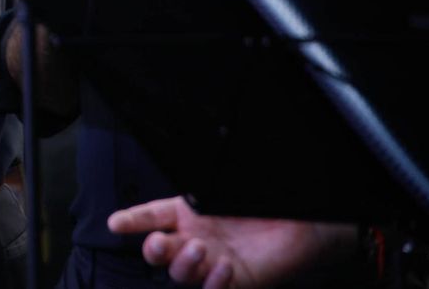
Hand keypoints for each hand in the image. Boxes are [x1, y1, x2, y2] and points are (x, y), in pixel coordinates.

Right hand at [108, 196, 352, 287]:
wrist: (312, 224)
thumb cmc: (271, 199)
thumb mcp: (231, 184)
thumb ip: (208, 179)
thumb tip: (194, 152)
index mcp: (190, 211)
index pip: (152, 216)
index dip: (132, 220)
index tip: (116, 223)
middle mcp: (197, 239)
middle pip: (159, 251)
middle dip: (152, 249)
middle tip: (160, 243)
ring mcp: (215, 263)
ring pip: (180, 274)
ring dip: (183, 265)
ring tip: (201, 251)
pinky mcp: (237, 283)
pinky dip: (213, 283)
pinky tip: (224, 267)